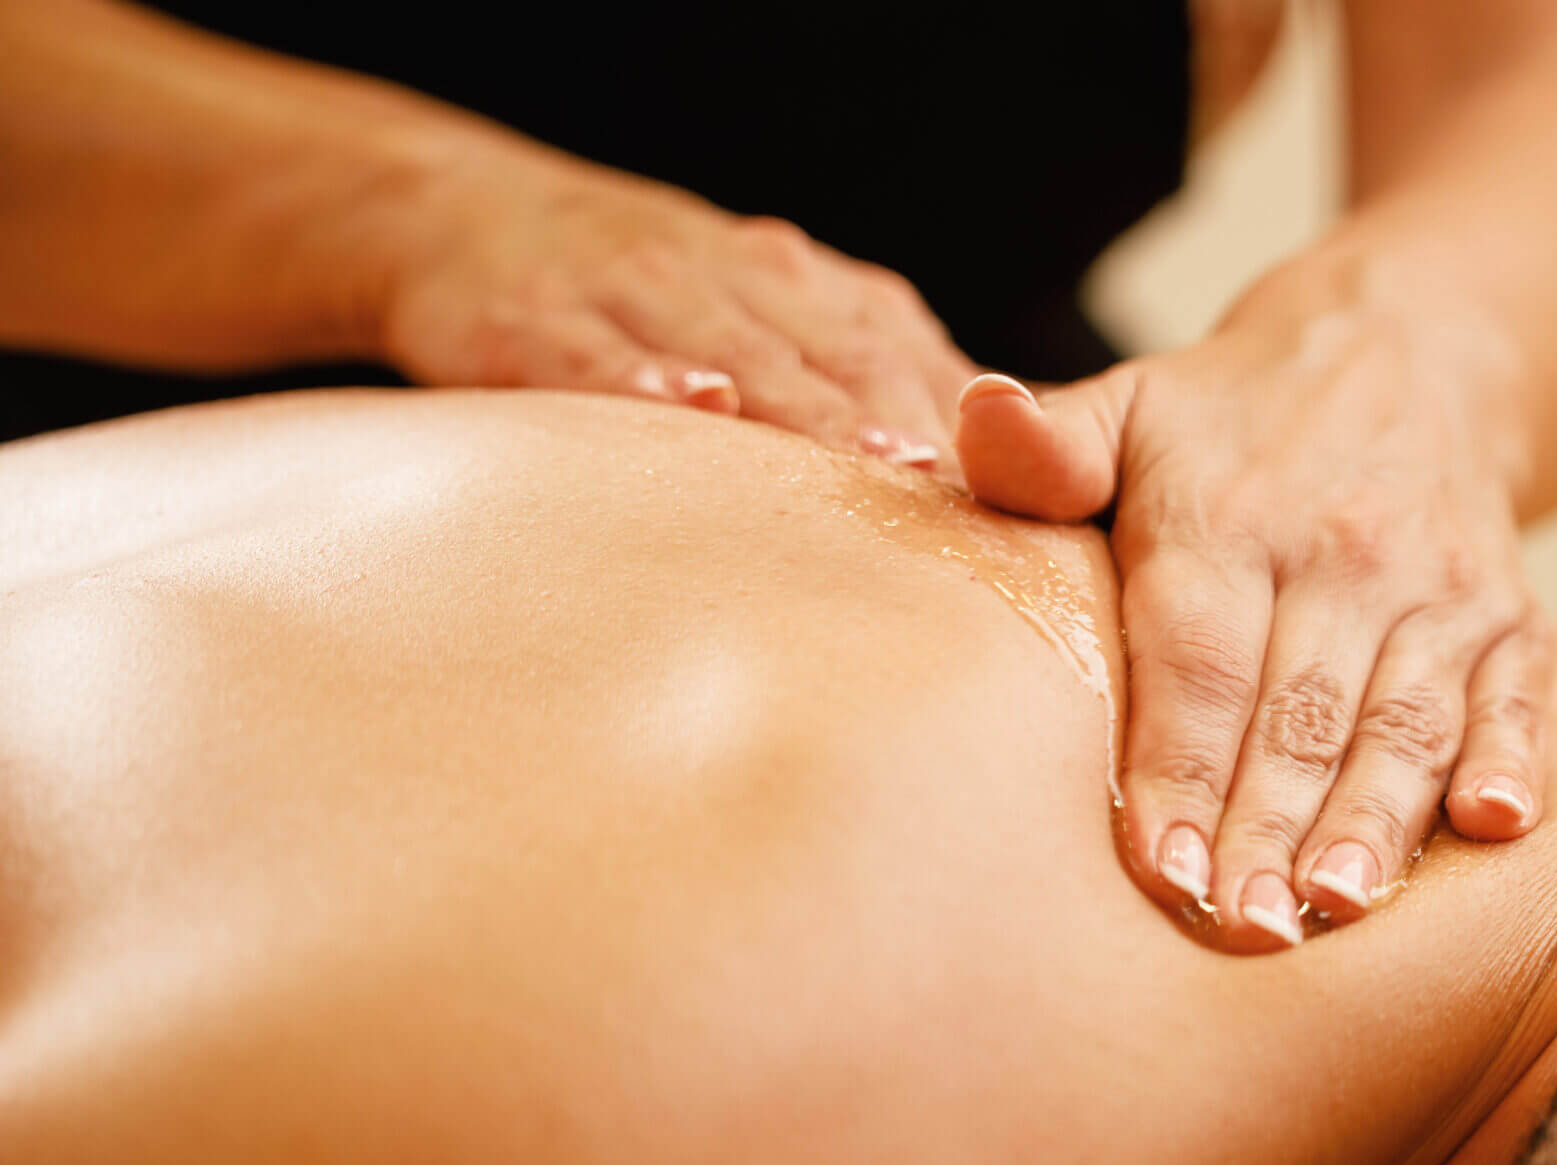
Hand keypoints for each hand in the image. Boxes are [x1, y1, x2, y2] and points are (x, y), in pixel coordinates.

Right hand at [376, 151, 973, 464]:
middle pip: (843, 354)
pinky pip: (594, 353)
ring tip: (877, 465)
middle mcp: (738, 279)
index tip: (1026, 497)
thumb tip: (1000, 492)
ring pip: (737, 351)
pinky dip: (645, 382)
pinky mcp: (532, 319)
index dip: (972, 423)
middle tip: (971, 493)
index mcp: (810, 289)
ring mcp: (636, 292)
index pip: (907, 354)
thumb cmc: (658, 304)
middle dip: (911, 420)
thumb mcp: (773, 322)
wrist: (465, 210)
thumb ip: (874, 391)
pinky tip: (691, 411)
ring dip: (810, 409)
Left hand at [957, 301, 1554, 950]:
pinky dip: (1511, 756)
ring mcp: (1436, 586)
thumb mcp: (1125, 407)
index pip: (1200, 661)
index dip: (1180, 767)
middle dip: (1268, 827)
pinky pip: (1516, 694)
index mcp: (1227, 516)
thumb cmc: (1232, 421)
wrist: (1406, 348)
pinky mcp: (1509, 616)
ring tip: (1337, 902)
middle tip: (1242, 926)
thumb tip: (977, 420)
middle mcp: (1340, 552)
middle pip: (1299, 712)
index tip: (1160, 866)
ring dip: (1374, 816)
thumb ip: (1045, 446)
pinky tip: (1494, 824)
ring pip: (1404, 719)